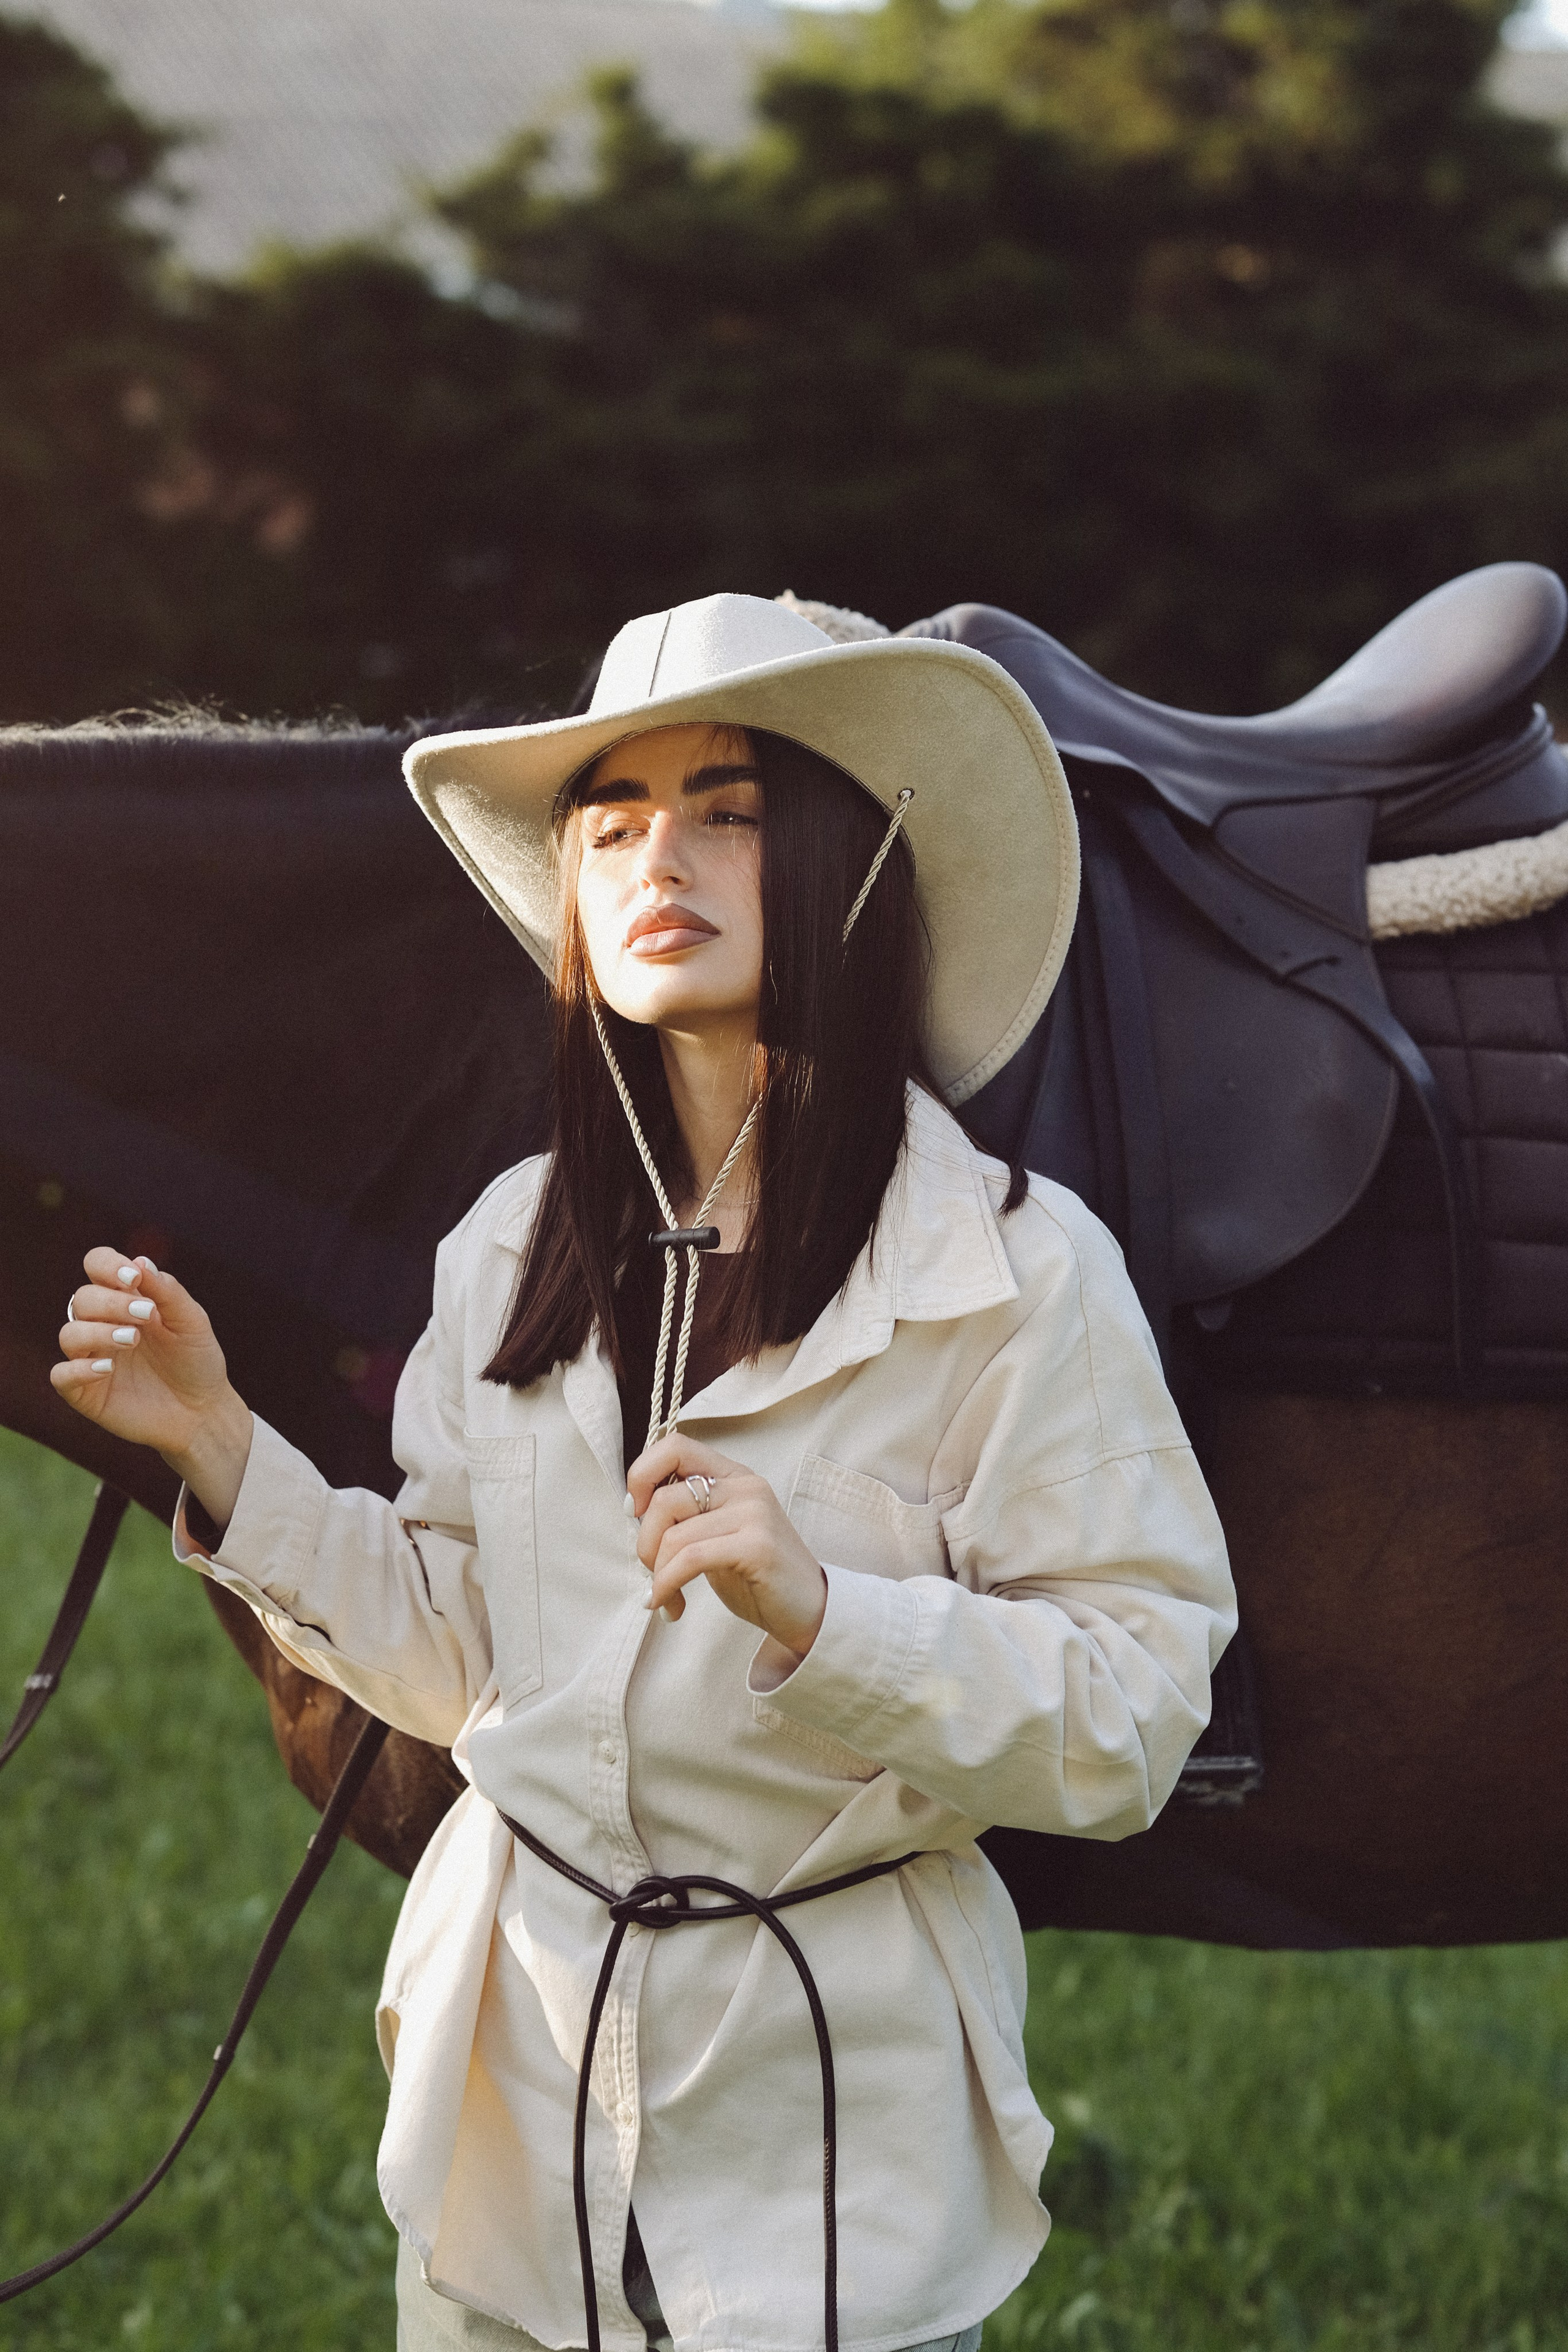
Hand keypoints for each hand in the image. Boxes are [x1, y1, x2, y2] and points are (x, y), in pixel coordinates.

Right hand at [51, 1249, 253, 1525]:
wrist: (202, 1411)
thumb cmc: (196, 1360)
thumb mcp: (191, 1322)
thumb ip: (167, 1292)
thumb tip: (140, 1260)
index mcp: (125, 1299)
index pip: (97, 1265)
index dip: (106, 1265)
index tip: (132, 1277)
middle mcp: (101, 1323)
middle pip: (82, 1298)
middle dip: (111, 1302)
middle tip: (146, 1315)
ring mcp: (90, 1356)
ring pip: (69, 1333)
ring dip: (97, 1331)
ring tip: (132, 1339)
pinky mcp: (85, 1391)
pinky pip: (61, 1375)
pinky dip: (77, 1368)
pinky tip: (107, 1368)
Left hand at [627, 1435, 826, 1658]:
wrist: (810, 1611)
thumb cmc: (757, 1575)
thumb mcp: (718, 1534)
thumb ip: (688, 1515)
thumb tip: (636, 1511)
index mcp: (733, 1476)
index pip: (675, 1445)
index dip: (642, 1475)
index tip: (637, 1512)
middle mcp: (745, 1487)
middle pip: (664, 1498)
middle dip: (644, 1543)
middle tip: (651, 1573)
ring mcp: (754, 1513)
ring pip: (674, 1534)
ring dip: (657, 1574)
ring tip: (664, 1597)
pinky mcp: (757, 1546)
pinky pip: (691, 1559)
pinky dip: (668, 1585)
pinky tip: (669, 1604)